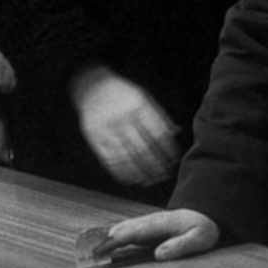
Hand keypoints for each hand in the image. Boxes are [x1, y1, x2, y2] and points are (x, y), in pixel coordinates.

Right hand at [68, 65, 180, 186]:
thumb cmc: (122, 94)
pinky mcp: (94, 136)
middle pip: (142, 147)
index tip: (172, 161)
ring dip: (139, 171)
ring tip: (149, 181)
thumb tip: (176, 132)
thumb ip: (159, 115)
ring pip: (126, 156)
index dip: (166, 149)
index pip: (156, 133)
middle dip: (155, 165)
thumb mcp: (142, 97)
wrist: (91, 86)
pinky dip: (120, 171)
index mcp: (137, 106)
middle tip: (163, 175)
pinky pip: (108, 158)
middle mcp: (121, 117)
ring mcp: (106, 128)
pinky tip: (130, 178)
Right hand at [96, 209, 218, 261]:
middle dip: (102, 241)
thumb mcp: (198, 239)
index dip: (113, 243)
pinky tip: (104, 243)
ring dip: (104, 238)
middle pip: (120, 230)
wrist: (205, 214)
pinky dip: (113, 237)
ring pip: (121, 230)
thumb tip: (158, 255)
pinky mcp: (147, 229)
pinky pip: (126, 233)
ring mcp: (146, 224)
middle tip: (84, 254)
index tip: (98, 252)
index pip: (130, 234)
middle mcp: (148, 222)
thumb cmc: (203, 229)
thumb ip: (180, 246)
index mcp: (157, 225)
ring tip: (88, 250)